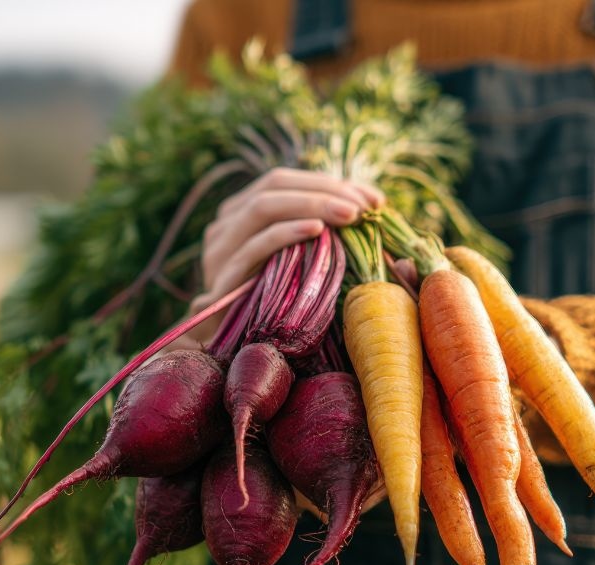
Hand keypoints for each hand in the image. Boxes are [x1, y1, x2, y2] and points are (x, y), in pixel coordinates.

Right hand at [175, 168, 383, 346]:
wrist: (234, 353)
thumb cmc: (278, 307)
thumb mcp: (301, 261)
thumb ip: (321, 230)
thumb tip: (373, 204)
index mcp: (241, 213)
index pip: (283, 181)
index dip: (329, 183)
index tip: (375, 199)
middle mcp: (225, 225)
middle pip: (274, 186)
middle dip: (325, 190)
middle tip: (366, 206)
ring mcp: (220, 249)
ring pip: (263, 207)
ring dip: (312, 205)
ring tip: (351, 215)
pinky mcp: (223, 278)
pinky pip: (255, 246)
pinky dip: (287, 233)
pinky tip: (317, 231)